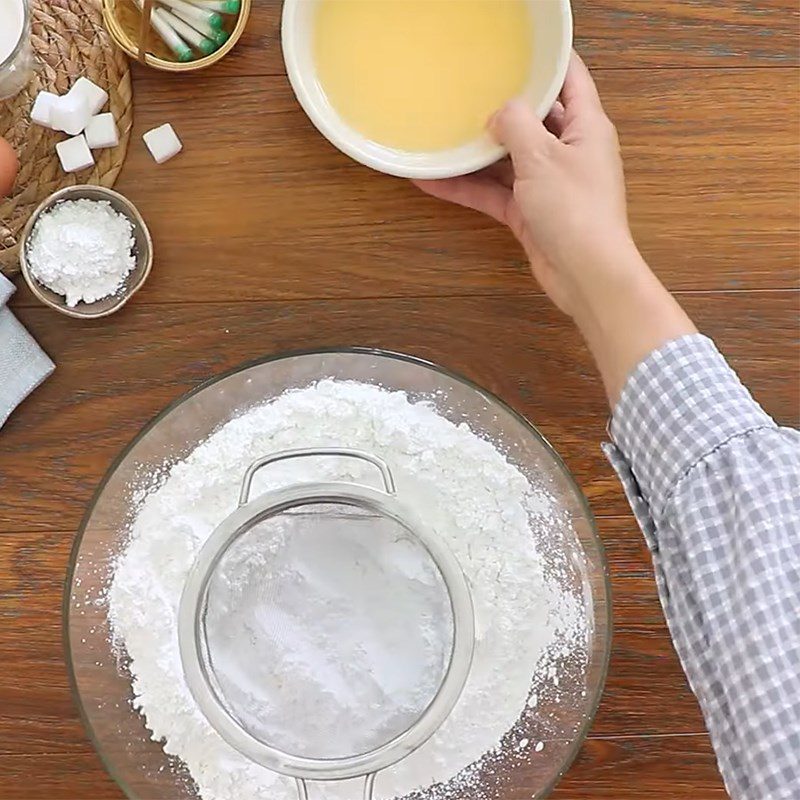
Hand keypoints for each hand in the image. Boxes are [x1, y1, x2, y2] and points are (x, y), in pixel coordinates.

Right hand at [414, 51, 695, 404]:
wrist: (586, 276)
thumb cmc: (575, 210)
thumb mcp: (542, 155)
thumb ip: (515, 124)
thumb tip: (497, 114)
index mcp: (586, 126)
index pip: (570, 78)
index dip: (544, 61)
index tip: (513, 52)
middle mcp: (569, 151)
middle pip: (533, 118)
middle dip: (501, 107)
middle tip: (467, 90)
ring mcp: (548, 184)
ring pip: (508, 158)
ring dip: (477, 151)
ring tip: (441, 134)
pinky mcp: (531, 213)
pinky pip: (495, 192)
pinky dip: (468, 188)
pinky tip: (432, 180)